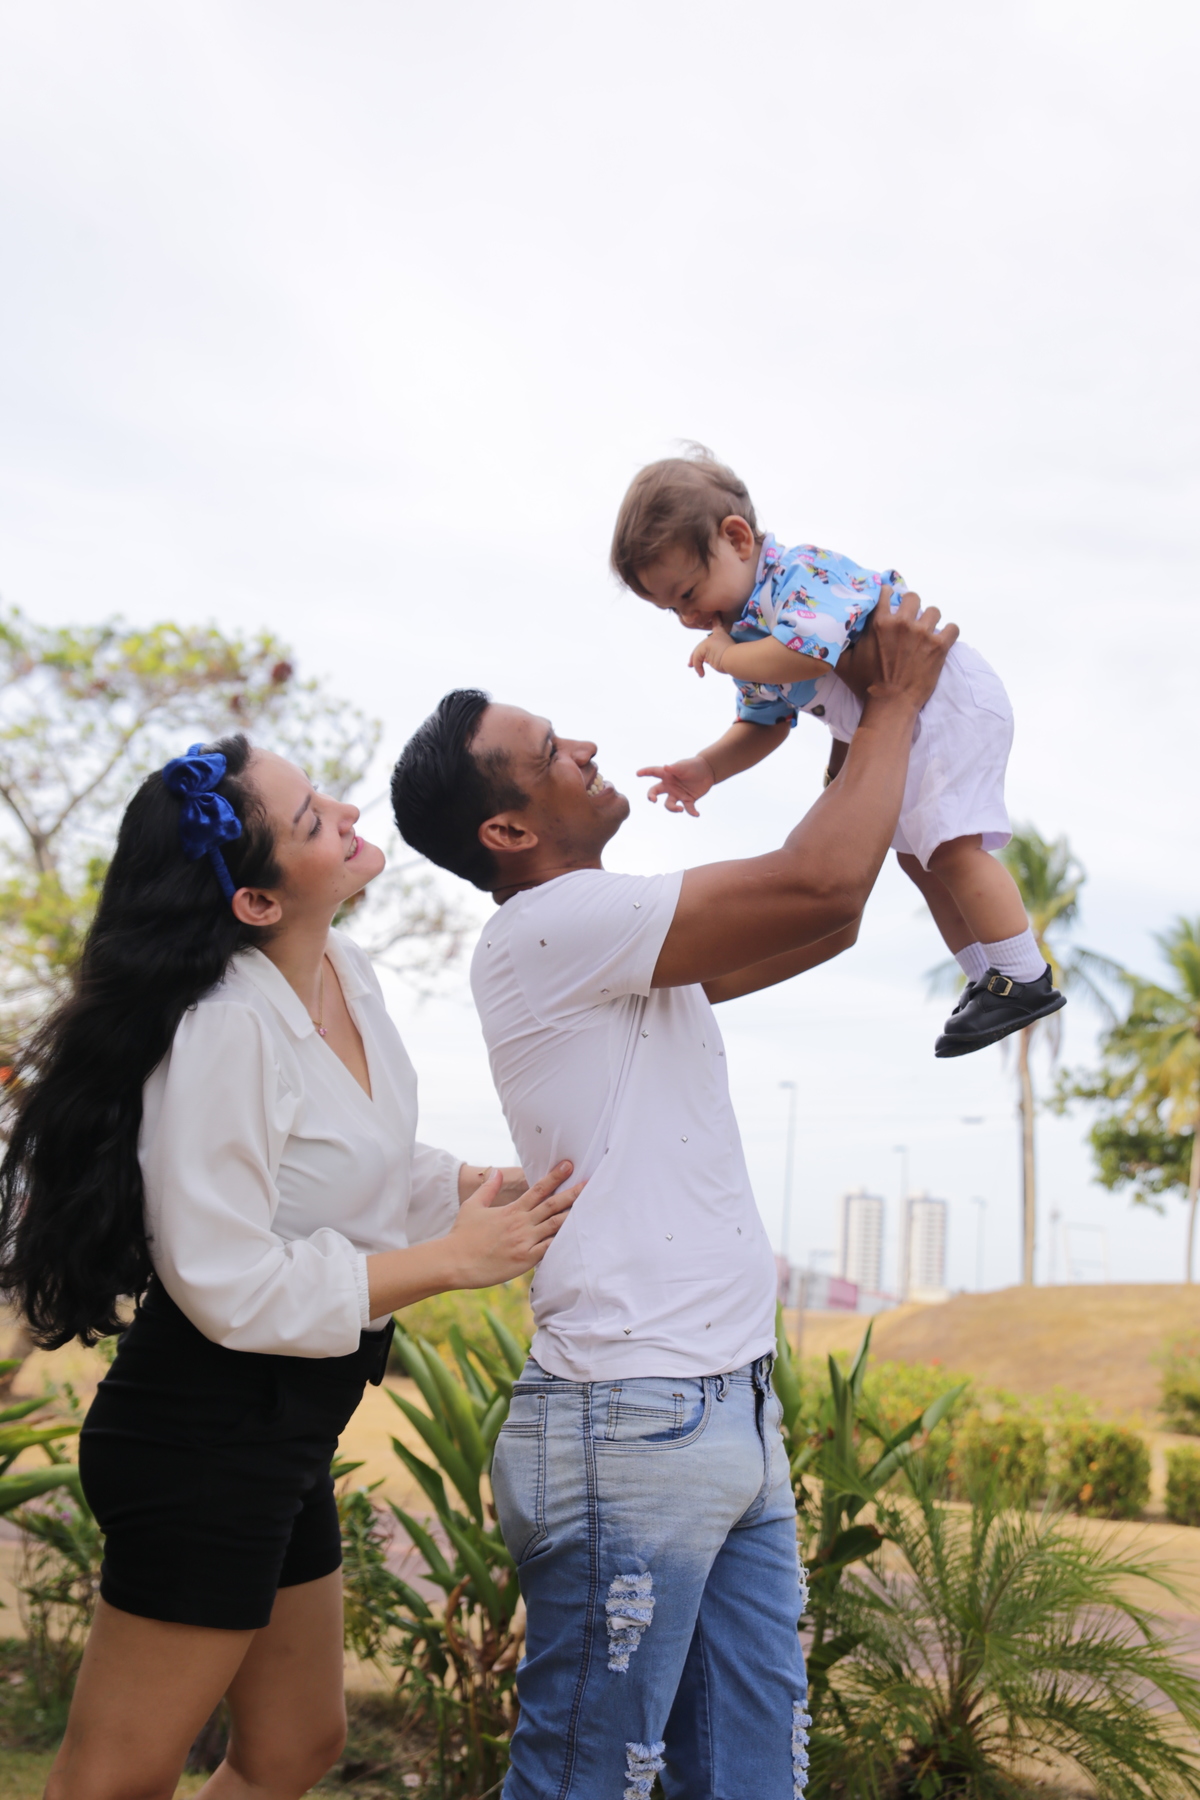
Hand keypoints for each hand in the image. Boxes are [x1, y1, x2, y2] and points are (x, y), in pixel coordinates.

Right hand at [444, 1161, 580, 1287]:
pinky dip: (563, 1242)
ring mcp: (525, 1242)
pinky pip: (549, 1249)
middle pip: (553, 1205)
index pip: (538, 1189)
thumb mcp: (473, 1206)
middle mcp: (521, 1224)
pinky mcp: (525, 1259)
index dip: (555, 1176)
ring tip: (591, 1206)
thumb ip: (488, 1188)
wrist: (454, 1261)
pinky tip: (577, 1237)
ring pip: (555, 1226)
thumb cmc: (462, 1235)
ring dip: (573, 1215)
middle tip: (590, 1182)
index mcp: (512, 1210)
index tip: (569, 1165)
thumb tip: (496, 1171)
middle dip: (573, 1193)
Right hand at [636, 755, 715, 816]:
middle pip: (655, 792)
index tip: (637, 773)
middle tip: (653, 800)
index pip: (653, 773)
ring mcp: (678, 794)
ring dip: (673, 808)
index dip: (645, 772)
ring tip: (680, 809)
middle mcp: (669, 786)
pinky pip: (688, 809)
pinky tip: (697, 814)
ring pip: (669, 804)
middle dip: (652, 797)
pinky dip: (692, 813)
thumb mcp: (684, 766)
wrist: (707, 771)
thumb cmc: (693, 766)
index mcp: (667, 775)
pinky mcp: (688, 800)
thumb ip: (675, 768)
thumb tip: (666, 767)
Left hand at [688, 621, 734, 677]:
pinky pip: (697, 659)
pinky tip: (702, 674)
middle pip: (702, 645)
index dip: (715, 619)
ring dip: (697, 664)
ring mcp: (708, 641)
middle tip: (690, 664)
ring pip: (698, 653)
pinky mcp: (704, 647)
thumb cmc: (737, 658)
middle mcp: (714, 635)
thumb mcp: (728, 654)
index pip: (717, 624)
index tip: (714, 614)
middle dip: (695, 655)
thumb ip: (717, 653)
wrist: (737, 658)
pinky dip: (698, 667)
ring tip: (700, 672)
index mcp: (722, 634)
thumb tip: (706, 660)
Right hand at [836, 587, 956, 706]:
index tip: (890, 602)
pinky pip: (953, 628)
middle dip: (911, 607)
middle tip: (910, 620)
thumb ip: (840, 643)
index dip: (888, 595)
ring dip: (931, 620)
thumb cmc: (865, 685)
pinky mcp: (939, 647)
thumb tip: (832, 631)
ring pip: (934, 611)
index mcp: (879, 623)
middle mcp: (902, 623)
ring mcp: (923, 633)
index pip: (885, 592)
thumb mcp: (843, 662)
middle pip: (913, 597)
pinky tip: (943, 640)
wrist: (890, 705)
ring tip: (927, 632)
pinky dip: (949, 633)